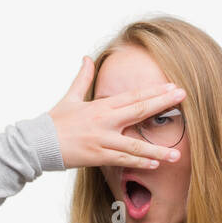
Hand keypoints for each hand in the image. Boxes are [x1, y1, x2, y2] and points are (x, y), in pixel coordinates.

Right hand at [48, 56, 184, 171]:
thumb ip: (83, 78)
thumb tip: (87, 59)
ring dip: (157, 150)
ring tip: (176, 154)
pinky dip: (140, 163)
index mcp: (101, 106)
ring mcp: (102, 140)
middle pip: (139, 111)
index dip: (155, 91)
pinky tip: (155, 164)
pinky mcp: (97, 157)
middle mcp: (105, 121)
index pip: (133, 96)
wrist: (38, 143)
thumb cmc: (54, 121)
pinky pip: (123, 161)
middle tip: (183, 98)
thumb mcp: (70, 97)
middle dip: (163, 104)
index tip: (173, 87)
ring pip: (135, 145)